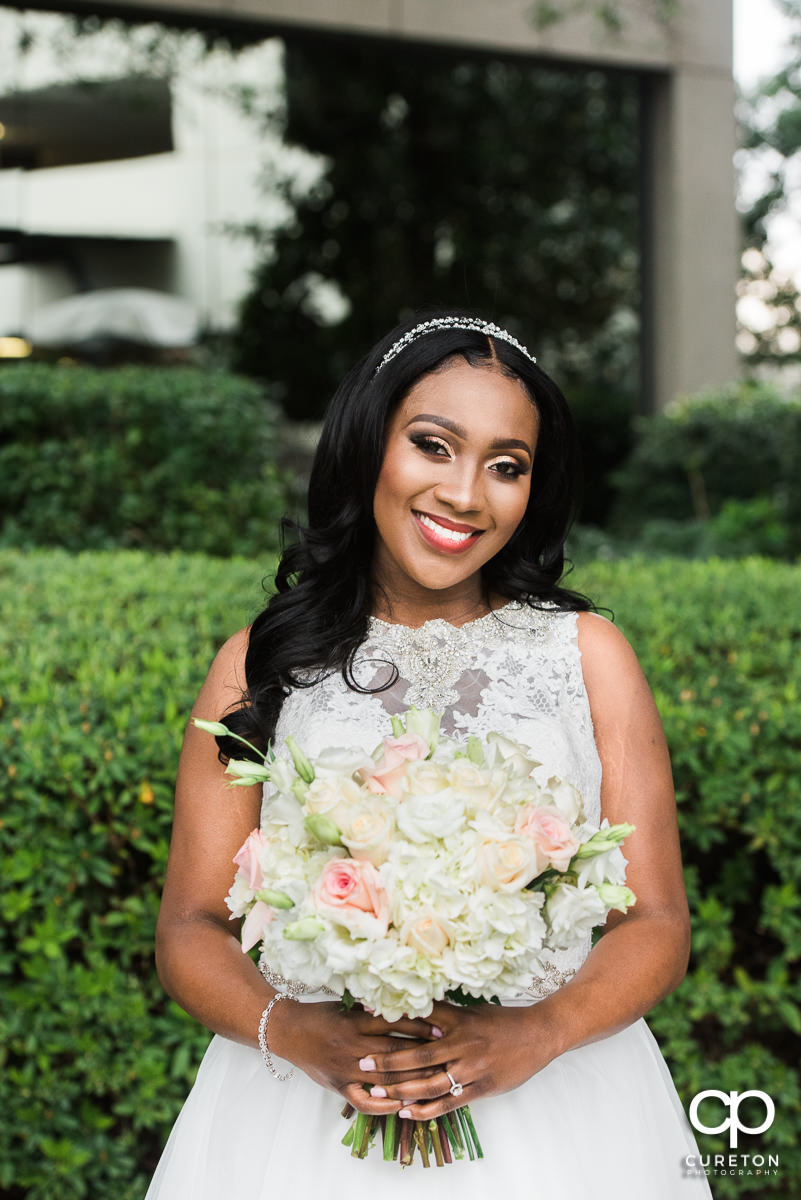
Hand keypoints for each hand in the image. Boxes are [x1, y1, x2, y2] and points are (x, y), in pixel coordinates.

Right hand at [273, 1000, 444, 1113]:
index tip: (443, 1030)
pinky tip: (401, 1106)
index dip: (420, 1028)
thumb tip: (404, 1003)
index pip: (395, 1026)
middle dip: (423, 1057)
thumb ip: (372, 1010)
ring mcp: (346, 1070)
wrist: (288, 1031)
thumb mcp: (347, 1006)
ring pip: (384, 1080)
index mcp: (356, 1023)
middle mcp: (353, 1047)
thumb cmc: (321, 1015)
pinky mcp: (338, 1087)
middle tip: (448, 1059)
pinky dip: (383, 1107)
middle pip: (395, 1054)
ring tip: (434, 1084)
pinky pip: (363, 1102)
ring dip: (410, 1083)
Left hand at [352, 1001, 558, 1119]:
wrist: (537, 1035)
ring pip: (430, 1082)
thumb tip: (412, 1006)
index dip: (392, 1022)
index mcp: (457, 1021)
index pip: (418, 1021)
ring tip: (377, 1092)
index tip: (366, 1022)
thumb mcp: (470, 1010)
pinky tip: (406, 1112)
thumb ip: (442, 1012)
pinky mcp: (481, 1088)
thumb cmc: (501, 1021)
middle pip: (418, 1055)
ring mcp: (471, 1068)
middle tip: (362, 1064)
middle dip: (388, 1061)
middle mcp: (461, 1044)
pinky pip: (448, 1102)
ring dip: (401, 1089)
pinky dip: (425, 1109)